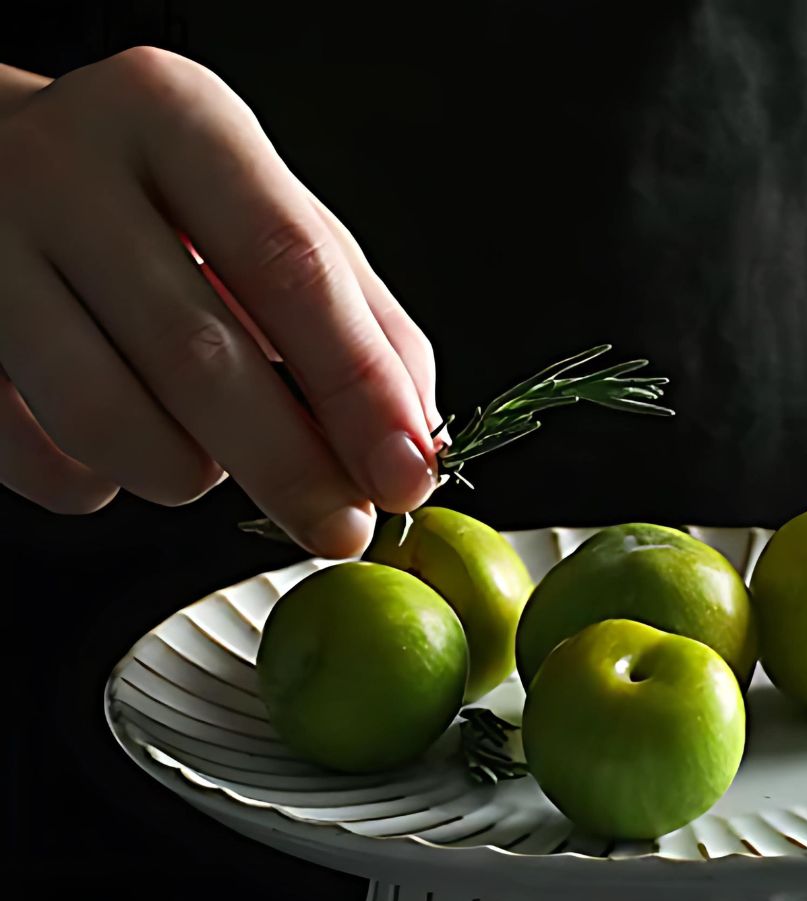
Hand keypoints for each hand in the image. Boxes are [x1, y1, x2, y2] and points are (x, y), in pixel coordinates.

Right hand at [0, 49, 441, 556]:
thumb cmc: (158, 206)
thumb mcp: (271, 221)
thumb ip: (359, 320)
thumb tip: (415, 437)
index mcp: (179, 122)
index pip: (291, 268)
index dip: (357, 387)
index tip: (404, 472)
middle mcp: (67, 169)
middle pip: (200, 357)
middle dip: (292, 469)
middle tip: (341, 528)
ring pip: (111, 424)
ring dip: (187, 472)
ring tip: (207, 445)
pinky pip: (47, 463)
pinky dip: (108, 482)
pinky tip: (124, 437)